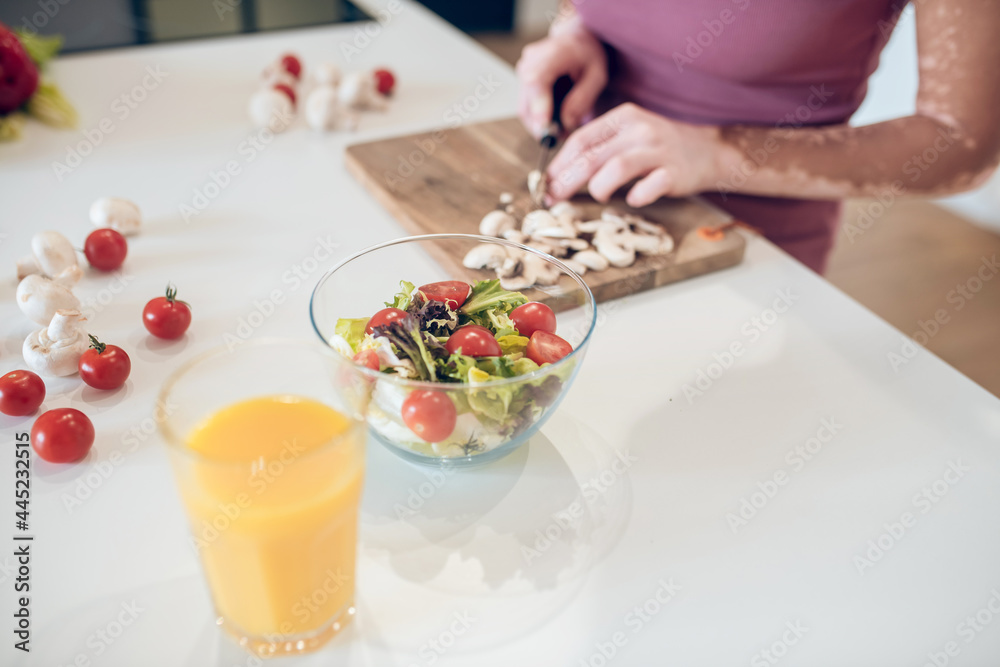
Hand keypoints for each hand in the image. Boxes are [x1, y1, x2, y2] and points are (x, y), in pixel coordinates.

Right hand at [515, 22, 607, 137]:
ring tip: (561, 130)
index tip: (545, 131)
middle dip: (542, 126)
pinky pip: (526, 105)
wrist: (577, 40)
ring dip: (539, 125)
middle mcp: (531, 61)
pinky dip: (538, 117)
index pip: (537, 82)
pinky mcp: (522, 79)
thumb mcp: (597, 77)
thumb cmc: (589, 57)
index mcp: (553, 54)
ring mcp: (523, 69)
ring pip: (524, 108)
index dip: (539, 109)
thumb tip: (566, 124)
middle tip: (560, 138)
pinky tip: (554, 120)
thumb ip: (582, 100)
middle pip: (527, 102)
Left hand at [546, 103, 723, 206]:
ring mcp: (658, 150)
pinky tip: (633, 200)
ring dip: (599, 187)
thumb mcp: (630, 135)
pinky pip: (650, 186)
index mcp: (624, 118)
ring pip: (617, 168)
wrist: (710, 151)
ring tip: (598, 195)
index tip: (547, 182)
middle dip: (568, 180)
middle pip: (593, 156)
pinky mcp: (675, 172)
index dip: (560, 163)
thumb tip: (563, 173)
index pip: (582, 139)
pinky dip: (637, 196)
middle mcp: (640, 130)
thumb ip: (601, 148)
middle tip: (555, 198)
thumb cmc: (662, 147)